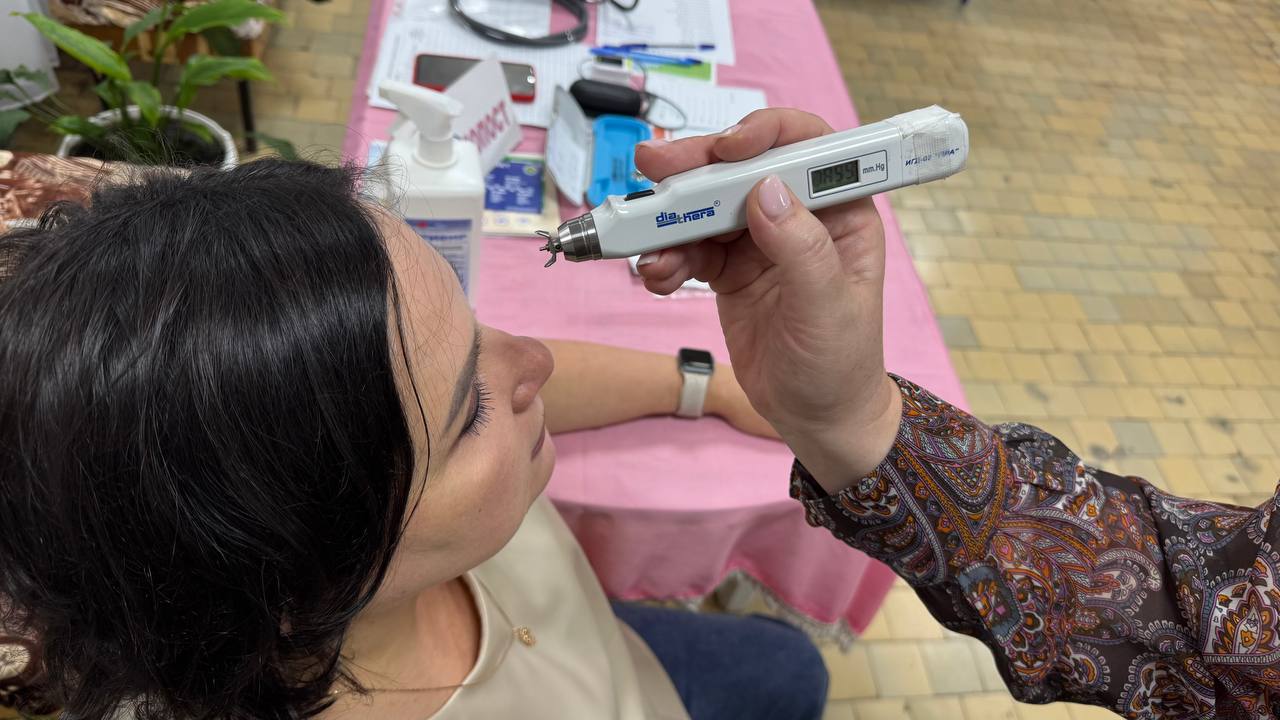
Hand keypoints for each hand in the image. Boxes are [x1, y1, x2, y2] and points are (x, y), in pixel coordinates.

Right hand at [634, 110, 902, 488]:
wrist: (816, 419)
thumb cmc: (839, 364)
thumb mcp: (827, 309)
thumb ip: (801, 248)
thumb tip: (766, 189)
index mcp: (841, 212)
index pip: (805, 147)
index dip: (764, 134)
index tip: (725, 149)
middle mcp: (800, 215)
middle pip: (743, 168)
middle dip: (696, 167)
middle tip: (649, 165)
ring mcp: (760, 241)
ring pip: (707, 206)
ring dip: (670, 222)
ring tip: (647, 255)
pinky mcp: (730, 269)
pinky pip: (690, 247)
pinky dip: (666, 257)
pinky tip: (656, 277)